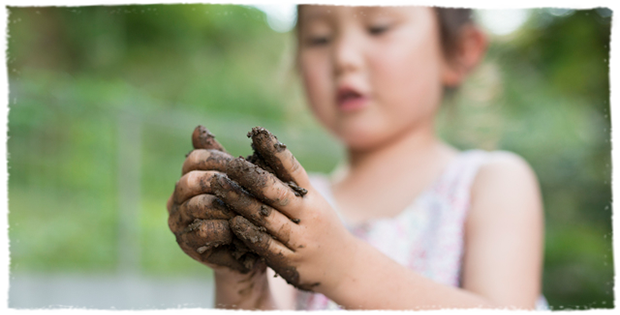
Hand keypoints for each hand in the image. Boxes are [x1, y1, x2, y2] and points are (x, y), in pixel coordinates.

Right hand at [167, 126, 260, 273]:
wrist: (253, 249)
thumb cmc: (248, 209)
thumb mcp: (241, 181)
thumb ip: (223, 159)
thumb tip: (197, 128)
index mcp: (189, 178)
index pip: (194, 159)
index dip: (218, 159)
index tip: (242, 164)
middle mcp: (177, 198)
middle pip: (190, 181)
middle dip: (219, 181)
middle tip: (244, 186)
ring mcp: (179, 222)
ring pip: (196, 205)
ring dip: (224, 206)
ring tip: (245, 208)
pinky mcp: (186, 244)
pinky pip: (200, 231)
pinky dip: (222, 228)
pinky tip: (239, 228)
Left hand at [192, 127, 357, 291]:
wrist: (346, 268)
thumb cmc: (320, 228)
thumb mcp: (312, 203)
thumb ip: (288, 184)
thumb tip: (259, 151)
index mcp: (313, 197)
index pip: (294, 169)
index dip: (276, 151)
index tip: (258, 133)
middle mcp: (309, 215)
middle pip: (278, 191)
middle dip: (251, 176)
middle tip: (228, 162)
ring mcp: (301, 239)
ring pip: (269, 218)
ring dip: (242, 201)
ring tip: (220, 187)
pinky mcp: (292, 262)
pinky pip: (268, 246)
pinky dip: (249, 233)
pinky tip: (233, 222)